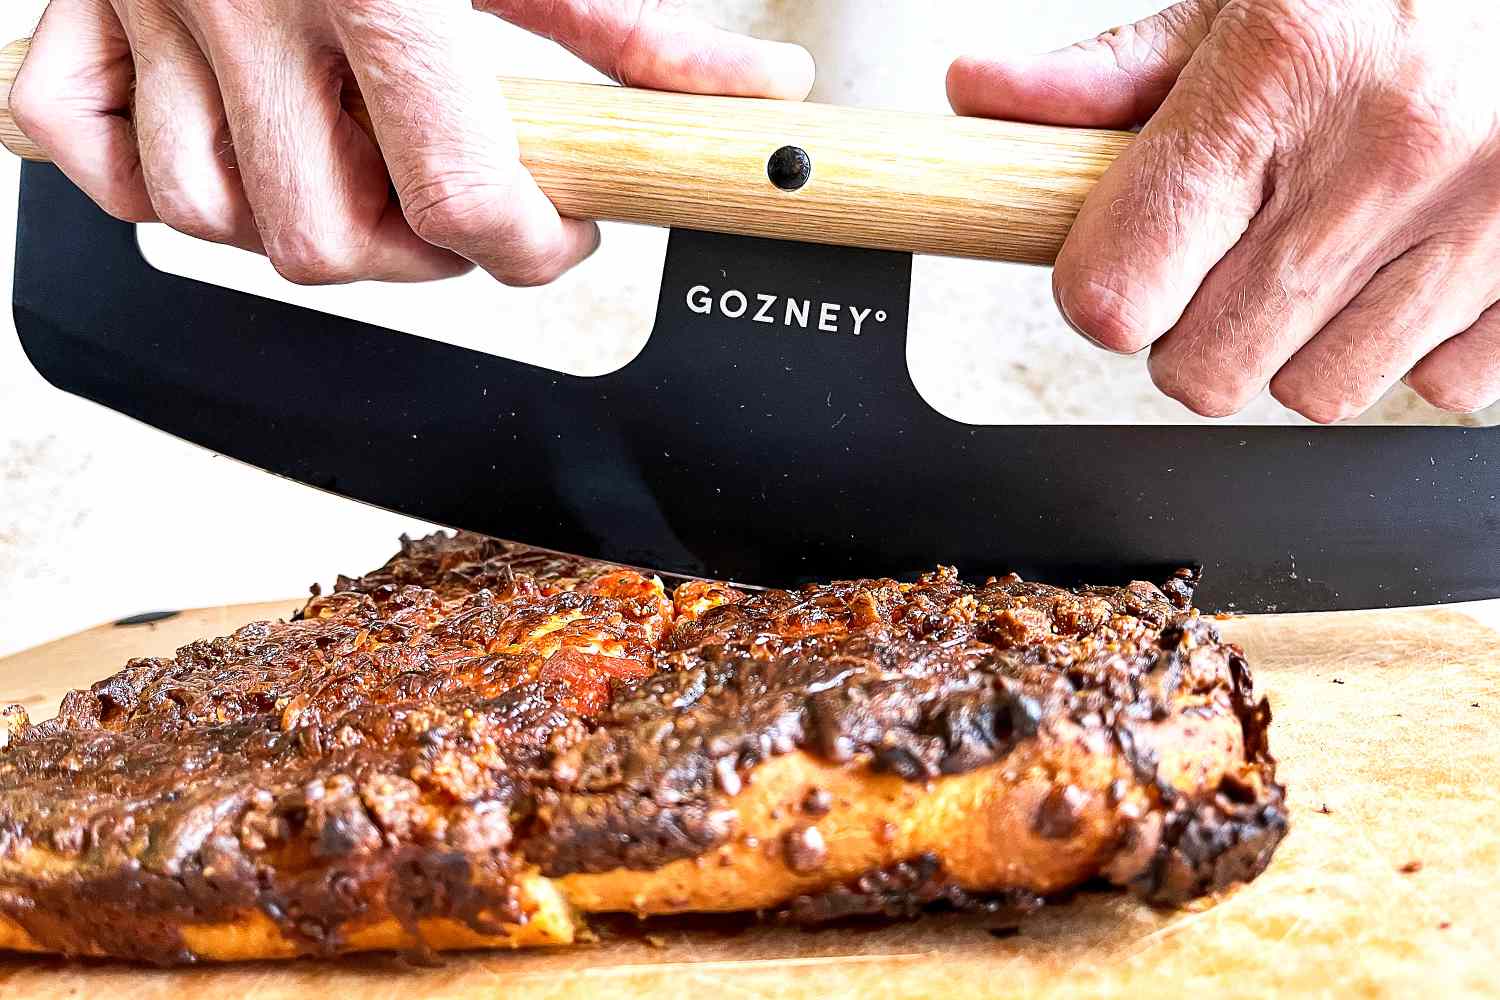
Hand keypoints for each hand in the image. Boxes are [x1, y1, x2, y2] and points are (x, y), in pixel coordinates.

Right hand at [10, 0, 812, 285]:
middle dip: (417, 256)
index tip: (559, 235)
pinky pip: (83, 145)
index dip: (528, 248)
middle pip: (325, 240)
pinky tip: (226, 154)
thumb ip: (632, 29)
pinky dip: (145, 180)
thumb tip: (756, 92)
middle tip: (464, 213)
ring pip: (206, 217)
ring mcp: (152, 5)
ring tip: (361, 181)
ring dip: (297, 229)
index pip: (455, 194)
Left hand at [949, 0, 1499, 420]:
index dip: (1099, 291)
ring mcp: (1479, 221)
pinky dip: (1403, 345)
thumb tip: (982, 98)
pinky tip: (1401, 265)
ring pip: (1312, 394)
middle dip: (1189, 329)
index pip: (1119, 291)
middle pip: (1202, 370)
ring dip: (1293, 344)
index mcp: (1285, 70)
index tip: (1116, 264)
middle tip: (1220, 255)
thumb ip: (1113, 70)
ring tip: (1320, 249)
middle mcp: (1386, 153)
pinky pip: (1433, 388)